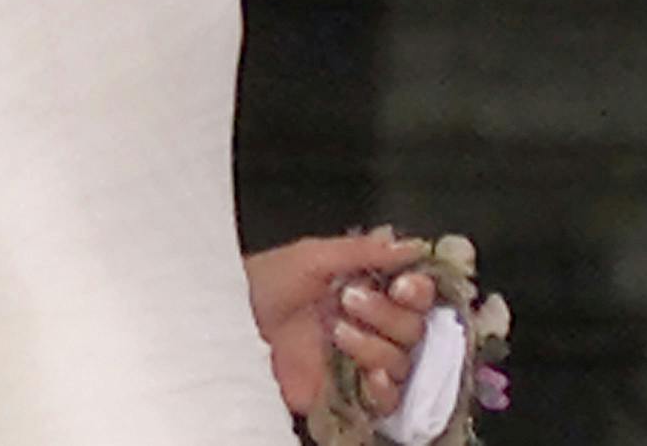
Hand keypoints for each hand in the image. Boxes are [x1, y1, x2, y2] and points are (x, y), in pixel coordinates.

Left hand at [244, 230, 439, 416]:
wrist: (229, 325)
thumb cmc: (264, 285)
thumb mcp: (312, 255)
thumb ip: (363, 250)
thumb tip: (409, 246)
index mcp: (368, 286)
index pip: (415, 292)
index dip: (417, 290)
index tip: (401, 285)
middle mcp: (370, 323)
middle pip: (414, 327)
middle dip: (387, 313)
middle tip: (350, 300)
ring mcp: (359, 360)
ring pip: (401, 361)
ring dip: (375, 345)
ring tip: (338, 331)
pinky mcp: (347, 393)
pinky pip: (386, 400)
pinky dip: (385, 389)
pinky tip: (369, 375)